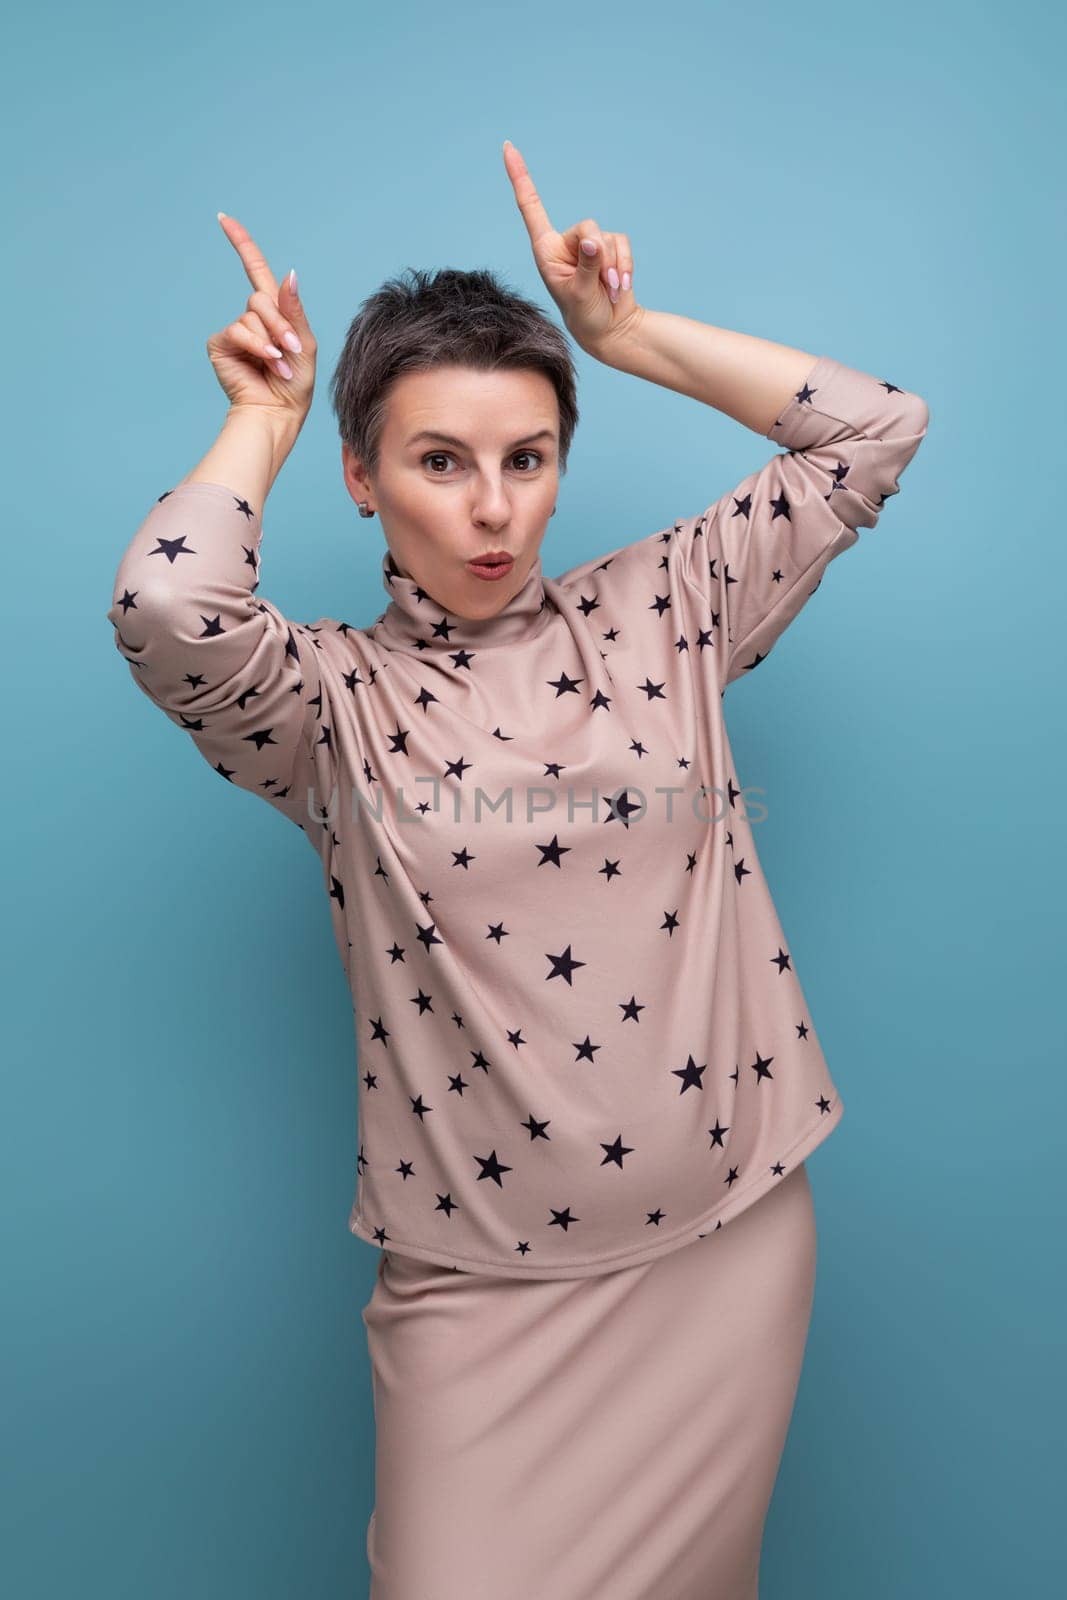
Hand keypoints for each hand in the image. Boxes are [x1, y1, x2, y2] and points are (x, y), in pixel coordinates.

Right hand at [206, 213, 316, 420]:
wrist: (279, 411)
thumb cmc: (296, 383)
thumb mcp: (305, 342)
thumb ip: (294, 309)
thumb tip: (289, 273)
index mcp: (273, 312)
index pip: (254, 269)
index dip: (241, 243)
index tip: (223, 218)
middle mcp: (252, 318)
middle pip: (261, 297)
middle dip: (280, 323)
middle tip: (292, 349)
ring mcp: (235, 330)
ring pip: (252, 314)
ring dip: (271, 339)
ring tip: (281, 363)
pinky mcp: (221, 344)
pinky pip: (238, 330)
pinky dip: (257, 345)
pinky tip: (267, 362)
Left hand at [502, 140, 643, 356]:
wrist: (609, 329)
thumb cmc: (585, 316)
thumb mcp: (580, 294)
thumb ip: (587, 266)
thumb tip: (594, 242)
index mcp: (545, 249)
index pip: (530, 206)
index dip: (520, 177)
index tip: (507, 147)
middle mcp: (565, 242)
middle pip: (586, 226)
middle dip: (598, 255)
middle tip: (600, 283)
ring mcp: (588, 244)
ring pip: (606, 237)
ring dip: (612, 267)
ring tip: (608, 291)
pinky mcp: (610, 248)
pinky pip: (622, 243)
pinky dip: (625, 265)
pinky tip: (620, 287)